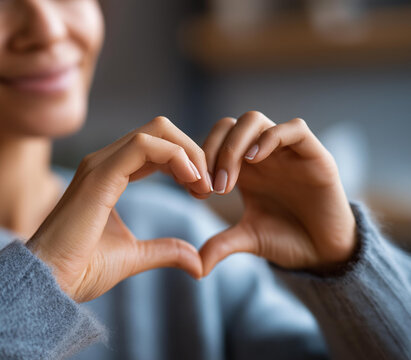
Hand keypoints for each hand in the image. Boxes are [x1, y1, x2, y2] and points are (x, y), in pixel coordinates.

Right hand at [27, 117, 211, 301]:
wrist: (50, 282)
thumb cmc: (81, 269)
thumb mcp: (135, 257)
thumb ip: (166, 251)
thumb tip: (198, 262)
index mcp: (109, 174)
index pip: (155, 147)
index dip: (186, 162)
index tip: (203, 193)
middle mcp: (103, 162)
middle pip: (159, 131)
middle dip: (192, 152)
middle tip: (208, 187)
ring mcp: (99, 165)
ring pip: (155, 131)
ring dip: (189, 153)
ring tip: (203, 186)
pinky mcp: (100, 175)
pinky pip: (144, 145)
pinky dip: (176, 156)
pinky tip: (191, 181)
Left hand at [199, 111, 356, 275]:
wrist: (326, 253)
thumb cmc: (287, 240)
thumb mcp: (248, 239)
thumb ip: (221, 244)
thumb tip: (195, 266)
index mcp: (243, 167)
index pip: (213, 140)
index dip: (199, 160)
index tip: (197, 193)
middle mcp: (262, 154)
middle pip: (228, 125)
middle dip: (212, 151)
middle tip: (212, 188)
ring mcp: (287, 151)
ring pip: (254, 120)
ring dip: (233, 146)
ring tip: (228, 181)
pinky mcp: (314, 155)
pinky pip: (294, 129)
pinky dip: (270, 137)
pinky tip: (254, 160)